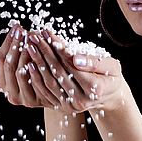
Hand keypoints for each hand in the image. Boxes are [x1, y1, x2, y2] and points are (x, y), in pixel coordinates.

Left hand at [0, 26, 127, 113]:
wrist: (109, 94)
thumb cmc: (111, 75)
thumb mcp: (112, 65)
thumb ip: (95, 61)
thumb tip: (75, 59)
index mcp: (94, 88)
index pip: (71, 65)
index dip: (58, 48)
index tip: (48, 33)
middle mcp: (81, 100)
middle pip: (58, 73)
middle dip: (44, 52)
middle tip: (34, 36)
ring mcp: (70, 106)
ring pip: (49, 82)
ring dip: (37, 63)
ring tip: (30, 45)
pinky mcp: (62, 107)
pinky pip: (45, 92)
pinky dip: (35, 77)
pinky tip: (29, 63)